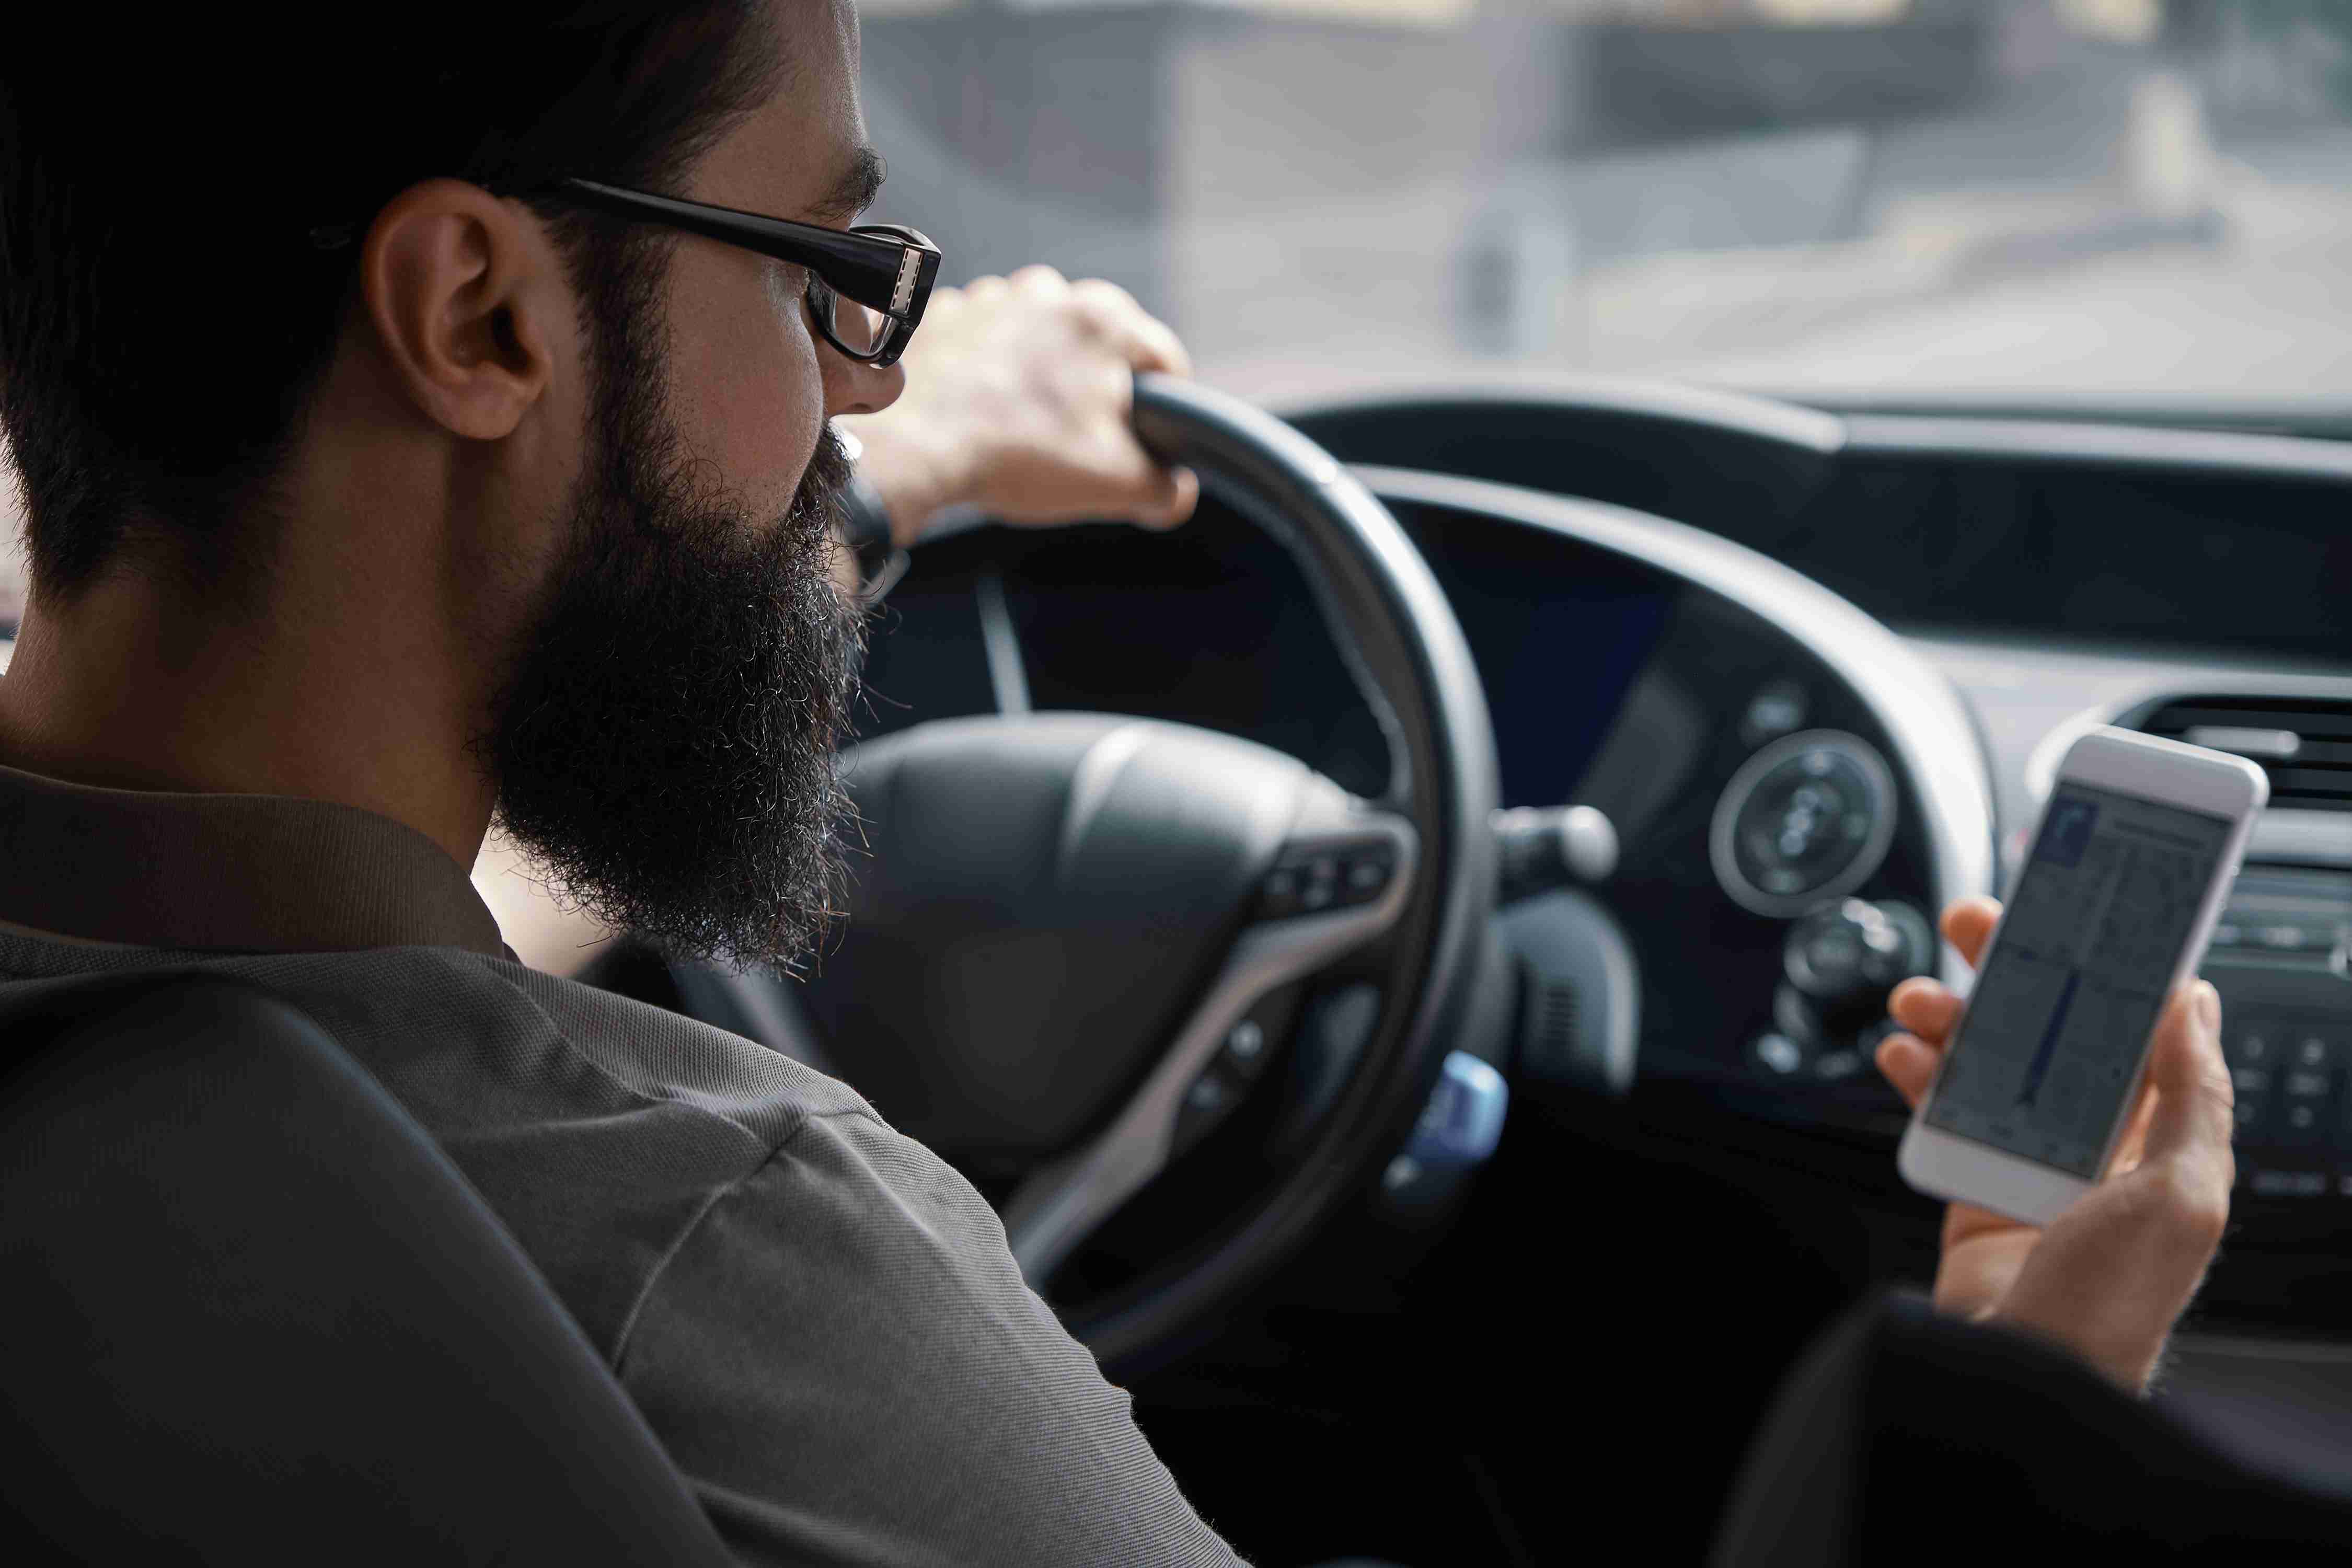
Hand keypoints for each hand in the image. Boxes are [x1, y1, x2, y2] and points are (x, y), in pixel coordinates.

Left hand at [839, 265, 1198, 546]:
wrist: (913, 446)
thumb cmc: (1018, 454)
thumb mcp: (1116, 484)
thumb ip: (1165, 488)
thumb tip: (1175, 492)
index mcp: (1105, 318)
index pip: (1165, 362)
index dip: (1171, 411)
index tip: (1155, 442)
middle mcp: (1051, 291)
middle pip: (1099, 351)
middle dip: (1096, 394)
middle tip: (1079, 445)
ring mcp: (992, 298)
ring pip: (1041, 343)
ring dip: (1042, 379)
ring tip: (1024, 429)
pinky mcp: (945, 316)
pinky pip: (986, 345)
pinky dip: (991, 373)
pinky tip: (982, 413)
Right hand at [1878, 895, 2234, 1393]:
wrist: (2023, 1375)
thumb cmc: (2110, 1301)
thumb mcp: (2180, 1194)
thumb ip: (2191, 1096)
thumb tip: (2195, 1004)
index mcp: (2157, 1139)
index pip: (2134, 1029)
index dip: (2104, 969)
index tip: (2073, 916)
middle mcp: (2093, 1145)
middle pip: (2050, 1030)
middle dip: (2011, 971)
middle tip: (1972, 925)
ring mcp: (2028, 1164)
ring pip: (1986, 1061)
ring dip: (1951, 1017)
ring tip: (1917, 999)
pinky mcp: (1970, 1186)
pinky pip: (1940, 1111)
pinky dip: (1916, 1074)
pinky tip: (1899, 1054)